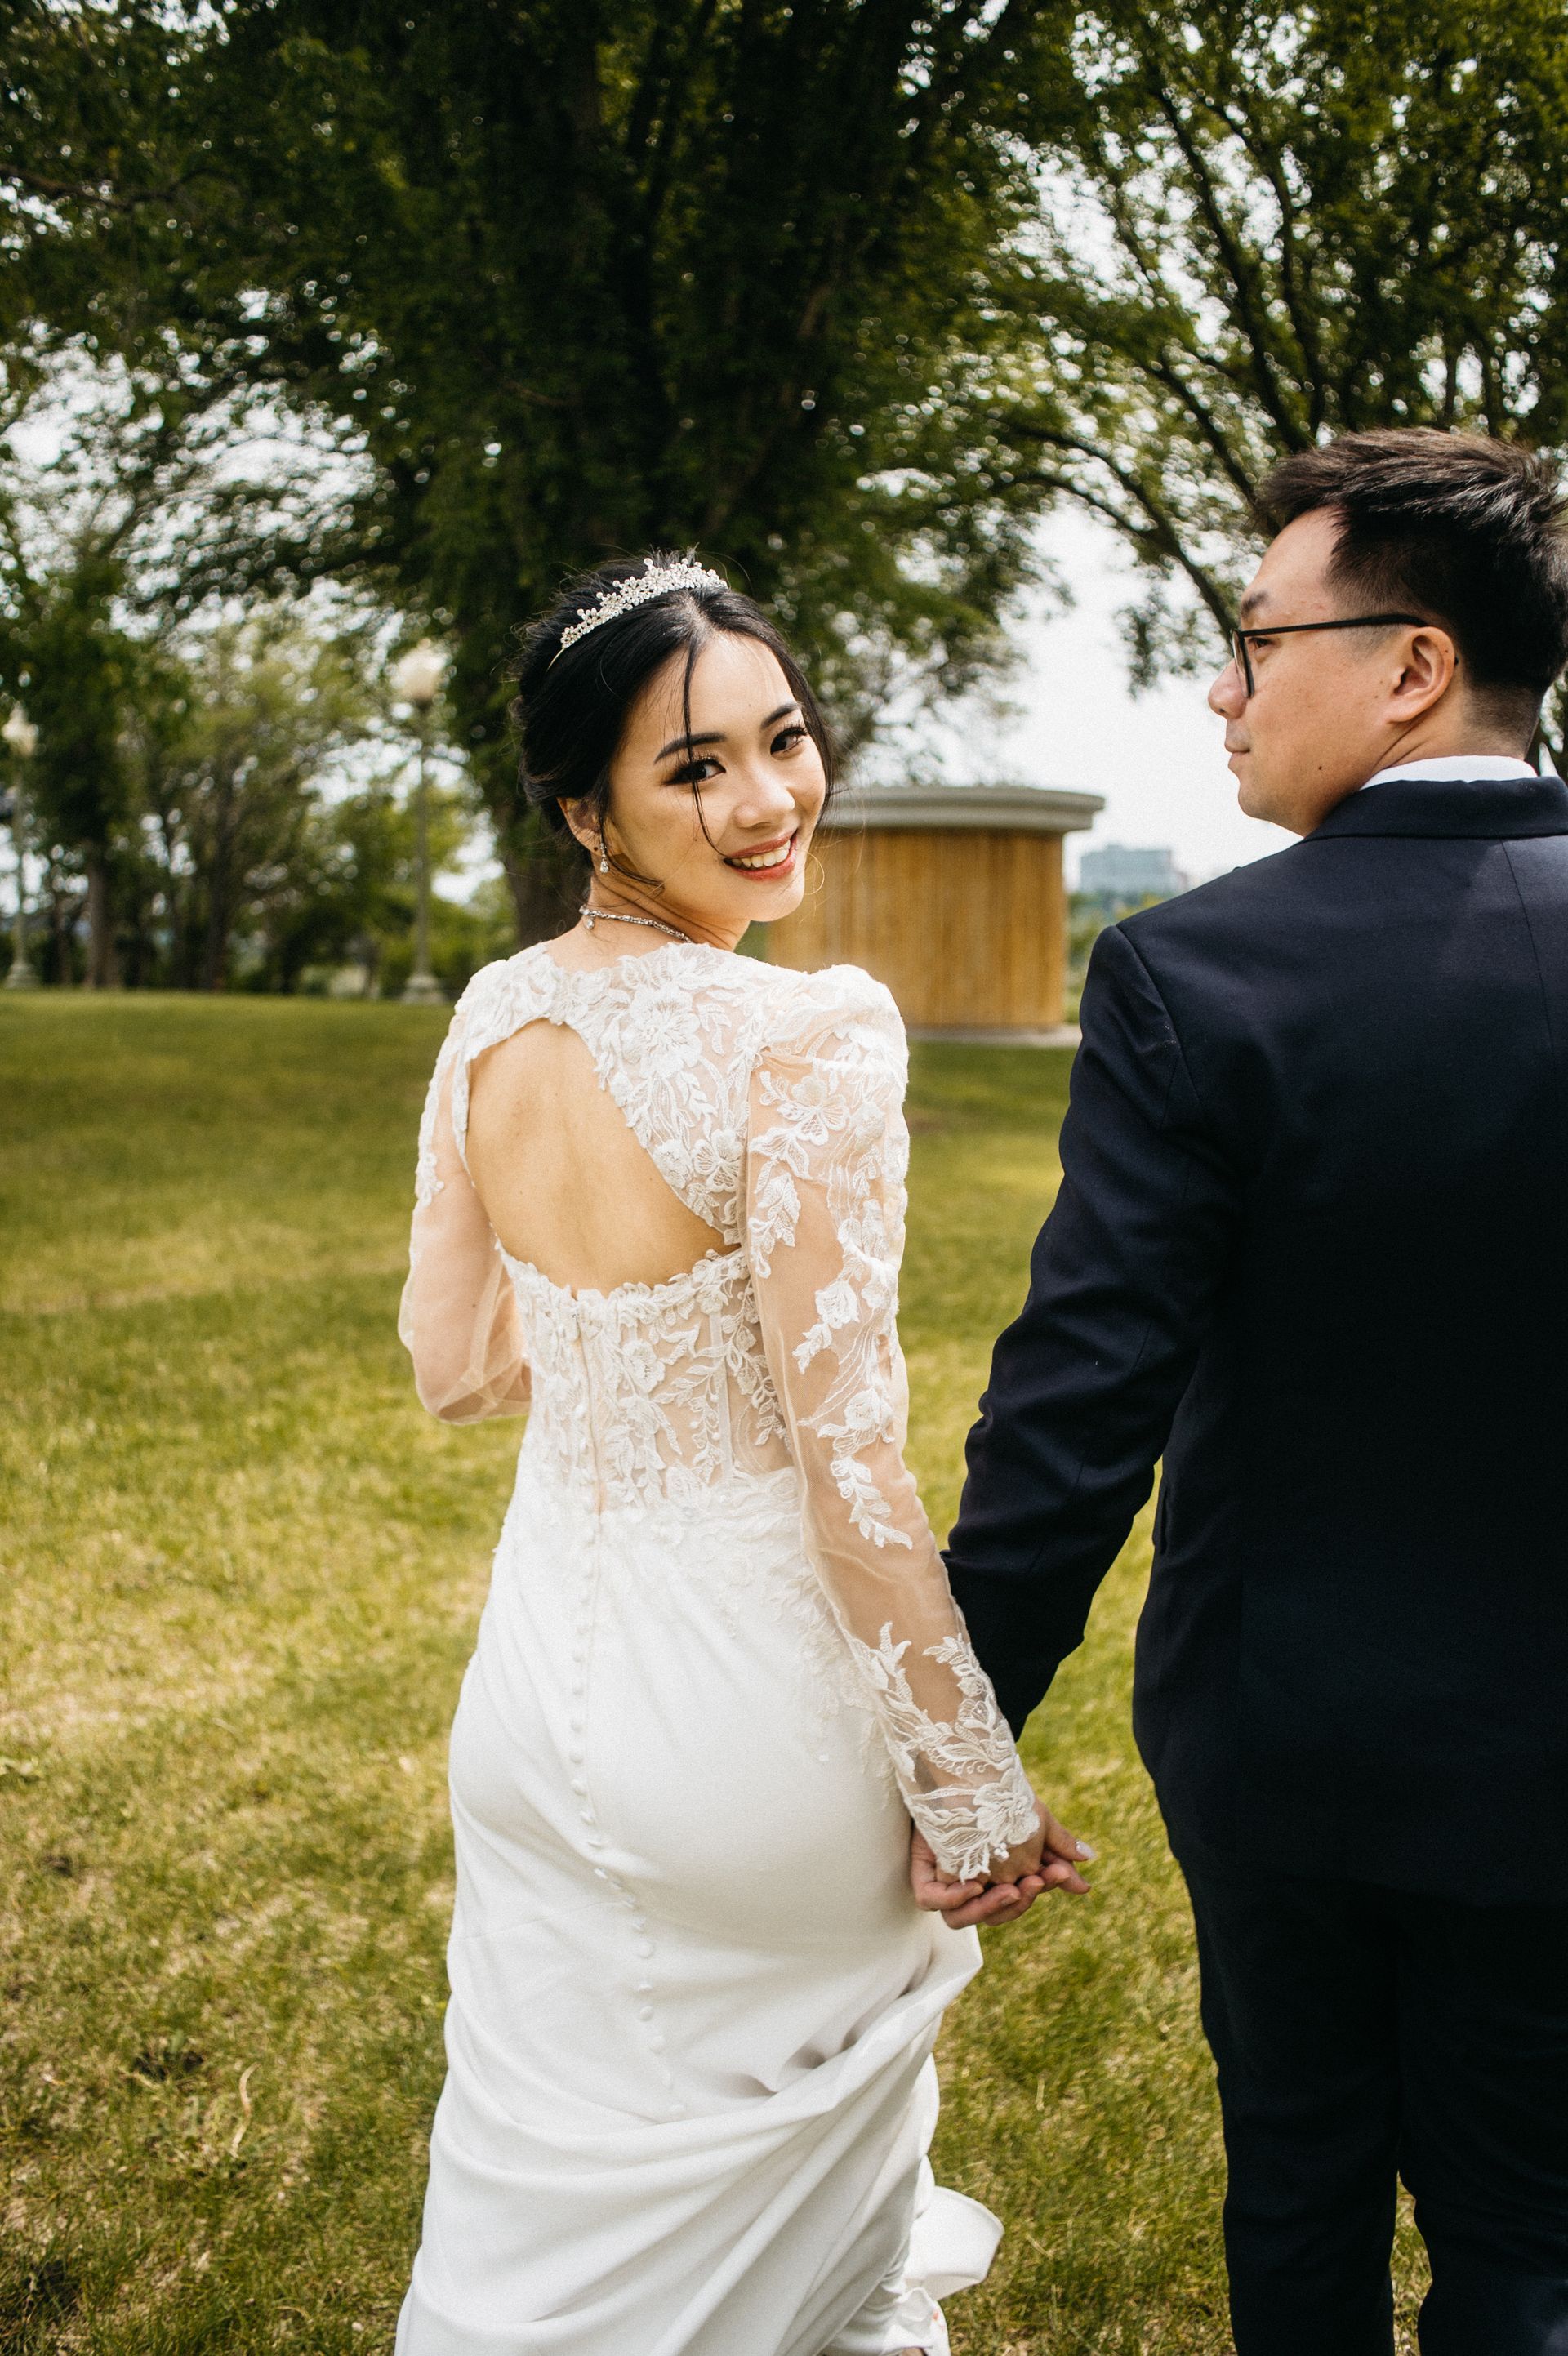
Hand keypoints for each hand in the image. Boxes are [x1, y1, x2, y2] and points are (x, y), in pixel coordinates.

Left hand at [909, 1800, 1093, 1930]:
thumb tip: (1087, 1878)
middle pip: (997, 1912)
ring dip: (989, 1908)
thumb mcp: (1033, 1820)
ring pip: (961, 1918)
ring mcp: (947, 1881)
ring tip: (1010, 1889)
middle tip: (1035, 1880)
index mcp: (1000, 1880)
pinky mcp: (925, 1871)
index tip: (1058, 1870)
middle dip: (1021, 1900)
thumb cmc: (998, 1795)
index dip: (1041, 1888)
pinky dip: (952, 1898)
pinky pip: (931, 1900)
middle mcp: (974, 1885)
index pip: (1023, 1896)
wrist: (961, 1769)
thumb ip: (1059, 1848)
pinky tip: (973, 1885)